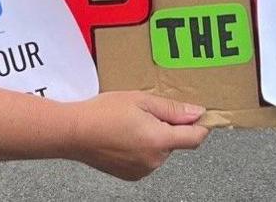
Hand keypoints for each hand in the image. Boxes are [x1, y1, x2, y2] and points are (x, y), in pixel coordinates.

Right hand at [69, 92, 209, 180]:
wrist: (73, 132)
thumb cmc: (102, 113)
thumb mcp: (140, 100)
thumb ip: (171, 109)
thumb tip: (197, 114)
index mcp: (159, 140)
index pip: (194, 138)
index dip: (201, 126)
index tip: (201, 117)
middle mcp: (154, 160)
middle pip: (175, 142)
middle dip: (166, 127)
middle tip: (144, 113)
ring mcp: (143, 170)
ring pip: (160, 151)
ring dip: (153, 138)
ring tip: (128, 125)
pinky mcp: (131, 175)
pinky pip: (146, 160)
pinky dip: (141, 149)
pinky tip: (123, 138)